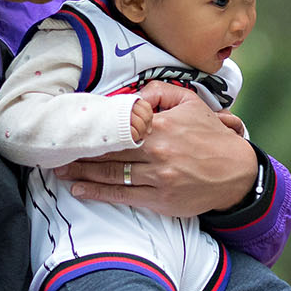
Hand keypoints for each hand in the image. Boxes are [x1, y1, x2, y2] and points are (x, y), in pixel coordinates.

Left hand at [55, 88, 255, 215]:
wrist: (236, 174)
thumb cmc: (211, 137)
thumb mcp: (191, 103)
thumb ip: (160, 92)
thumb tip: (130, 93)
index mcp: (161, 125)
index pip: (118, 124)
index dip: (93, 127)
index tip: (72, 127)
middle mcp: (156, 151)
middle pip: (108, 151)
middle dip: (79, 152)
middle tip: (53, 151)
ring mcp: (157, 177)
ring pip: (110, 174)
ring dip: (81, 172)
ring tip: (59, 170)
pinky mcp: (159, 199)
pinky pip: (122, 195)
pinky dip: (97, 193)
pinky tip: (79, 189)